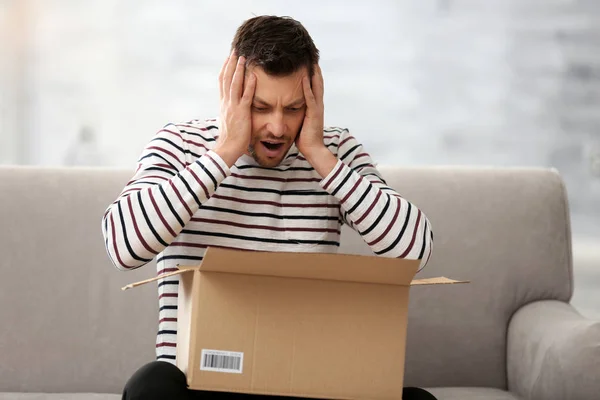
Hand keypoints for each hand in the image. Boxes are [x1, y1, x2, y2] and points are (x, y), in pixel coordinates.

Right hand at [214, 50, 255, 166]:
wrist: (227, 148)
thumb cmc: (230, 138)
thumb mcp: (228, 120)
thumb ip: (230, 111)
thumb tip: (231, 106)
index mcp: (223, 104)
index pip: (222, 82)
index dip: (225, 69)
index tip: (228, 58)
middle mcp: (226, 103)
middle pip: (226, 79)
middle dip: (230, 64)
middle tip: (235, 51)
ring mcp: (233, 107)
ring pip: (234, 84)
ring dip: (238, 69)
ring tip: (243, 57)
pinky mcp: (241, 113)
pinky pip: (246, 96)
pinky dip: (250, 85)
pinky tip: (253, 75)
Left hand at [296, 64, 324, 158]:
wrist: (313, 149)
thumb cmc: (305, 139)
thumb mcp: (301, 122)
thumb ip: (298, 114)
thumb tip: (289, 110)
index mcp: (314, 107)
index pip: (314, 87)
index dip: (313, 75)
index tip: (309, 64)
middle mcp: (318, 105)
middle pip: (318, 83)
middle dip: (315, 70)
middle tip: (312, 57)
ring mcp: (317, 108)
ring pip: (317, 87)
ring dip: (314, 74)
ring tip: (311, 62)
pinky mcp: (313, 114)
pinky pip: (310, 98)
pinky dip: (308, 87)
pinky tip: (305, 78)